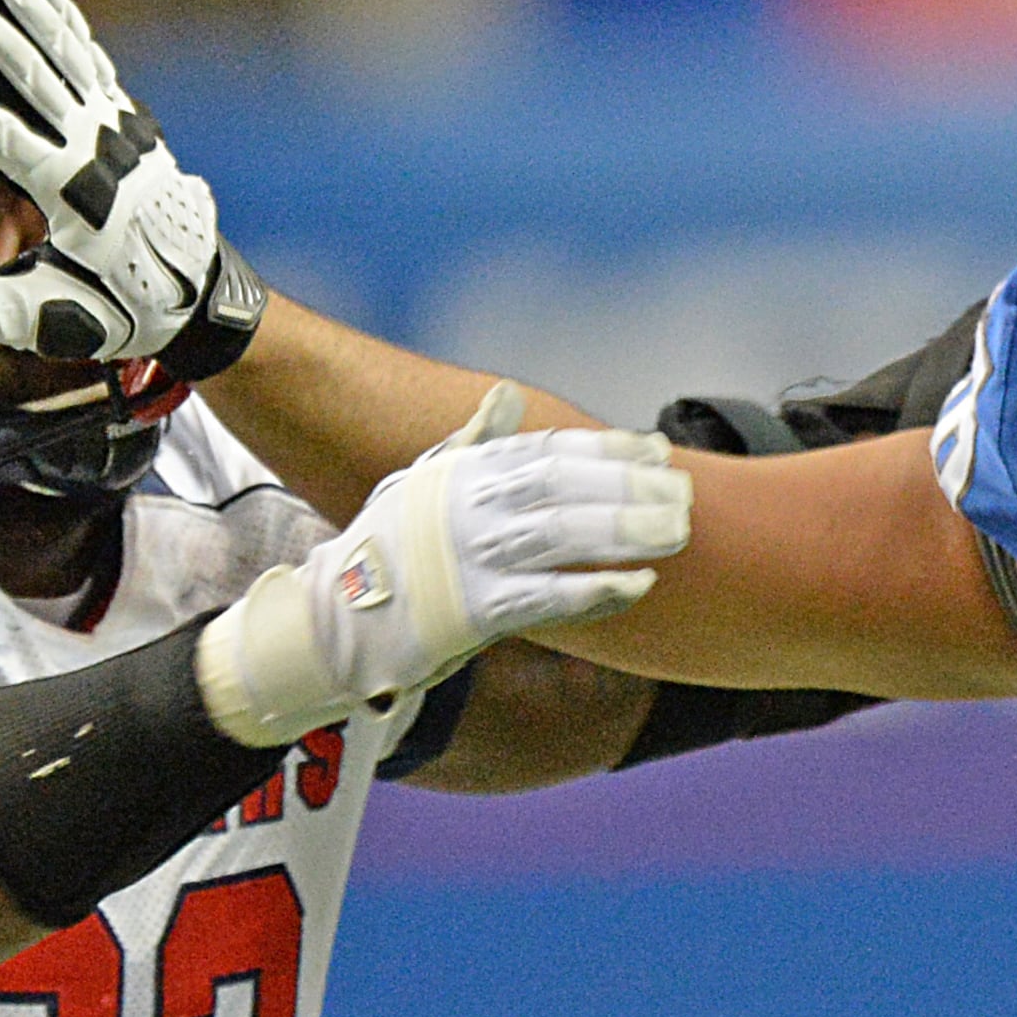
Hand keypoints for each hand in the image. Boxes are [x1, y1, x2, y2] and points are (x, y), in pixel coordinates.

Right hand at [0, 0, 260, 380]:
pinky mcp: (122, 114)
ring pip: (59, 46)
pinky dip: (63, 12)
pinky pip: (88, 53)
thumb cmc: (127, 309)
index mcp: (74, 193)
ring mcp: (112, 123)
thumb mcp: (62, 321)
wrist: (202, 294)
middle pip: (31, 70)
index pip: (1, 139)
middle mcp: (95, 146)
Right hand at [194, 394, 690, 745]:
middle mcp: (466, 507)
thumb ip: (472, 440)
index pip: (547, 451)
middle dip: (628, 488)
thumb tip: (508, 394)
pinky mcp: (470, 613)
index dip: (606, 449)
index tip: (655, 450)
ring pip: (561, 536)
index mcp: (462, 473)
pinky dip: (594, 591)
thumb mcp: (422, 482)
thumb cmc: (387, 550)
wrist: (333, 621)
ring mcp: (468, 558)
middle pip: (563, 487)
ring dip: (624, 533)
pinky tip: (639, 586)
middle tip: (683, 492)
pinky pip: (545, 598)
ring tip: (676, 531)